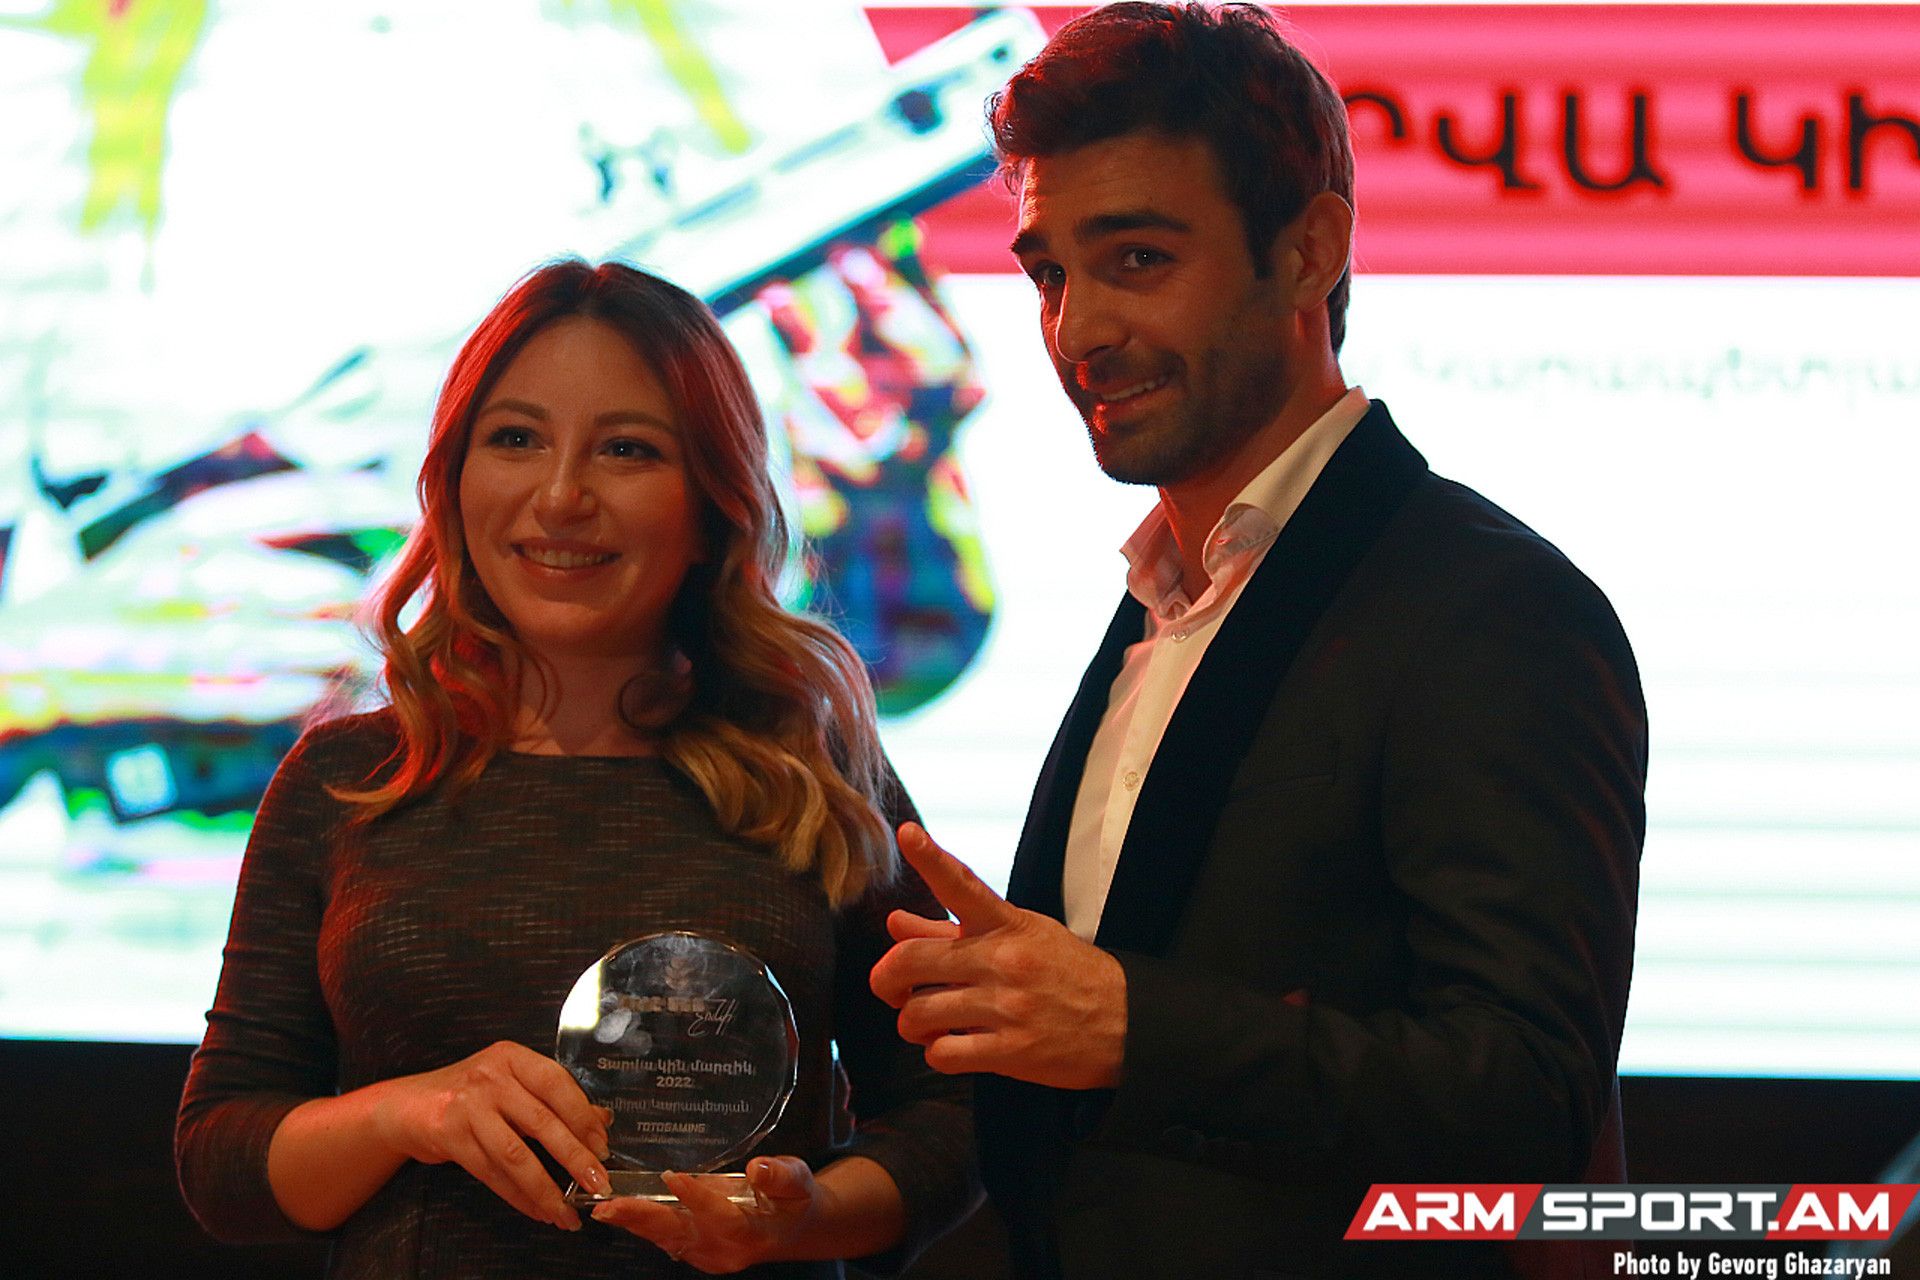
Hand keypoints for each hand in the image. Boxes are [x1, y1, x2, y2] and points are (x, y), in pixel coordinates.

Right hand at [368, 1040, 610, 1230]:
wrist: (409, 1105)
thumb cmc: (469, 1093)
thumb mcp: (510, 1082)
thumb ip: (551, 1097)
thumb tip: (601, 1119)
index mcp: (512, 1058)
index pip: (557, 1084)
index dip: (583, 1116)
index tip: (603, 1145)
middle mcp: (491, 1078)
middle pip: (542, 1122)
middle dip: (574, 1157)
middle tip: (596, 1182)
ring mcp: (469, 1107)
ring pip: (516, 1155)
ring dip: (545, 1189)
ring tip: (566, 1211)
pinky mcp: (451, 1136)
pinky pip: (492, 1173)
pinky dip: (518, 1196)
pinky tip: (536, 1209)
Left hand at [590, 1157, 823, 1271]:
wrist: (793, 1229)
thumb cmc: (794, 1199)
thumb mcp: (797, 1180)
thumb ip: (779, 1175)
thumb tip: (758, 1168)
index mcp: (751, 1232)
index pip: (719, 1214)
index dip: (695, 1195)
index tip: (671, 1177)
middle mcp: (724, 1249)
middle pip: (679, 1232)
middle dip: (642, 1218)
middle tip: (611, 1206)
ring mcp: (708, 1255)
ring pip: (666, 1237)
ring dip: (634, 1223)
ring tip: (605, 1209)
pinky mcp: (696, 1252)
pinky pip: (665, 1239)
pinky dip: (642, 1226)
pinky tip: (621, 1214)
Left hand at [869, 822, 1127, 1089]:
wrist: (1126, 1022)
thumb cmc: (1065, 972)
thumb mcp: (1018, 937)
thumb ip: (948, 932)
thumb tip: (894, 924)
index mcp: (1007, 925)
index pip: (963, 885)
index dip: (931, 858)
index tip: (908, 833)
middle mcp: (1004, 961)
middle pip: (910, 961)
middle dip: (886, 978)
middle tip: (891, 987)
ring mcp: (1007, 1007)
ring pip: (918, 1014)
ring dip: (913, 1022)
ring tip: (930, 1021)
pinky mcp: (1010, 1052)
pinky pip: (942, 1053)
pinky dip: (936, 1051)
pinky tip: (952, 1044)